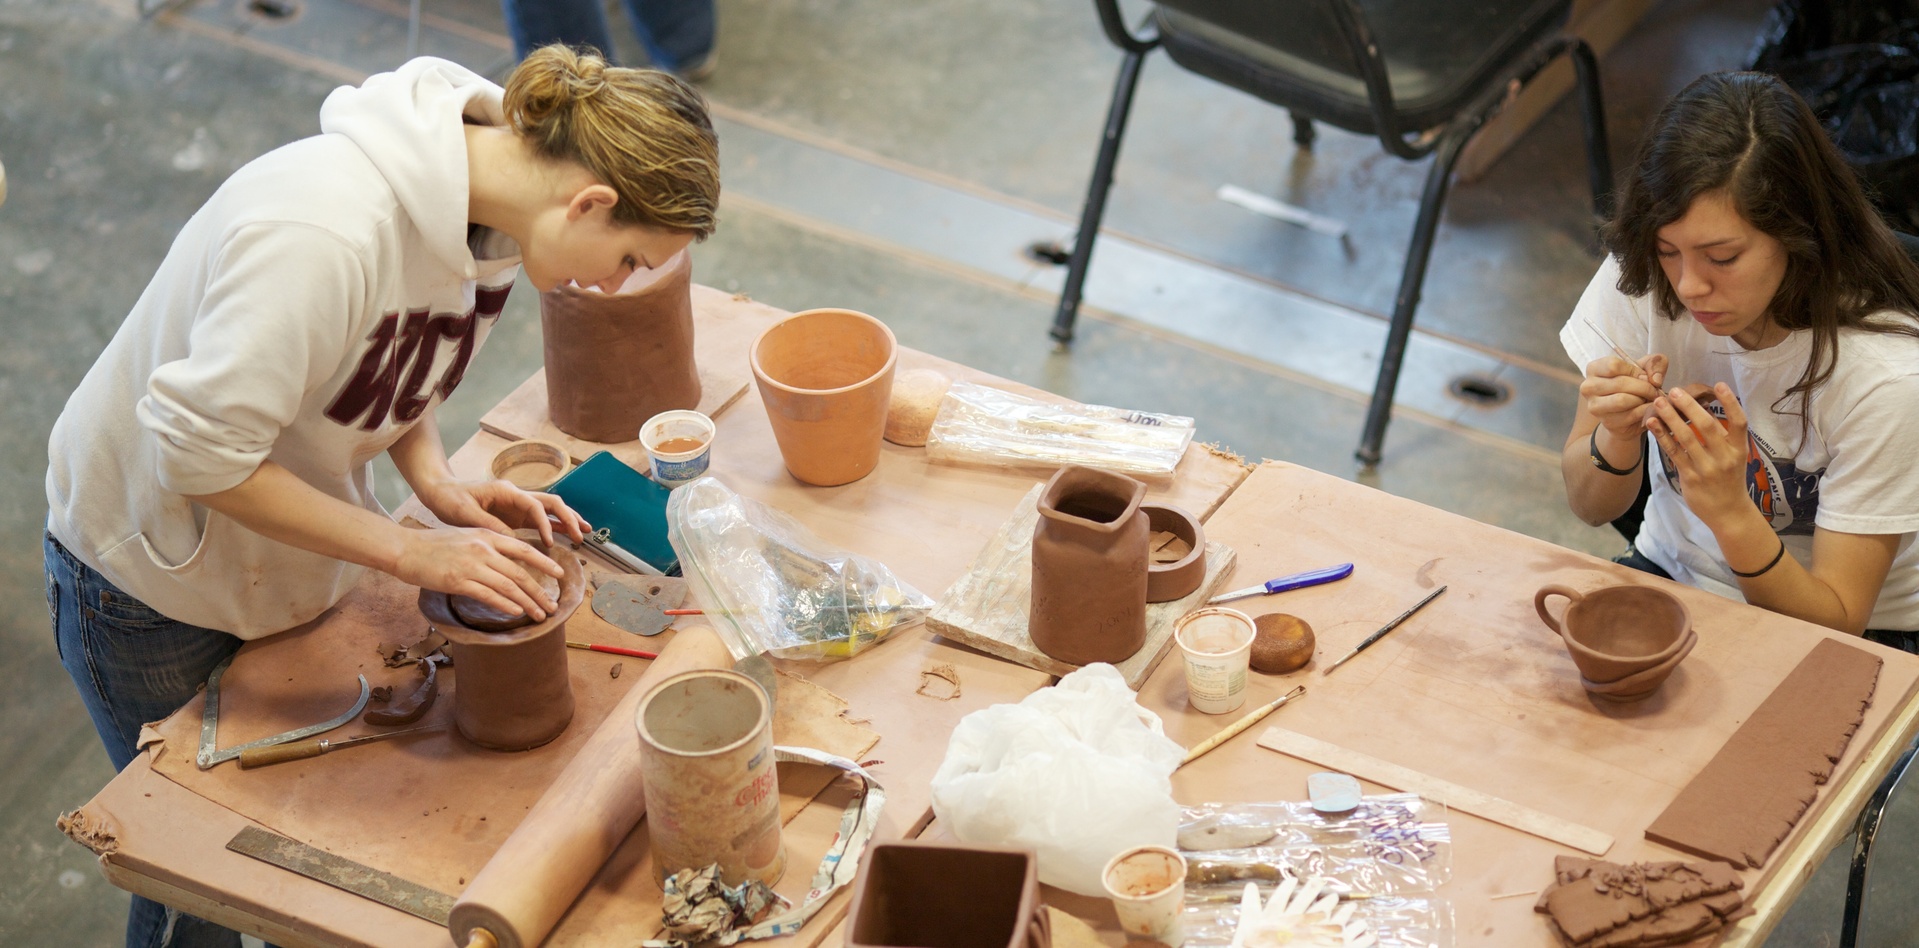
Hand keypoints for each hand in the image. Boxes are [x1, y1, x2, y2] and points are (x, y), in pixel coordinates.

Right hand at [390, 525, 563, 620]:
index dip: (544, 563)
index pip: (524, 549)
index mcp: (487, 535)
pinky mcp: (458, 581)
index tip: (559, 574)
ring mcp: (471, 565)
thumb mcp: (466, 536)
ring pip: (509, 586)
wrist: (405, 548)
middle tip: (552, 605)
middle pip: (520, 572)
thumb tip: (507, 560)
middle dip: (540, 591)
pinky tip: (516, 612)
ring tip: (539, 615)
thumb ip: (488, 545)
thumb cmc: (434, 544)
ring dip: (528, 603)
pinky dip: (506, 604)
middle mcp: (483, 548)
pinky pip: (488, 594)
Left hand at [416, 477, 590, 547]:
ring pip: (550, 510)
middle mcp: (517, 496)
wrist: (441, 493)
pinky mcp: (515, 516)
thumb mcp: (465, 512)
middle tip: (580, 535)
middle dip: (568, 518)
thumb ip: (489, 524)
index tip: (549, 542)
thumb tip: (512, 540)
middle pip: (551, 503)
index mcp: (506, 492)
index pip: (535, 505)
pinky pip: (541, 520)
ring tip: (584, 534)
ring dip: (568, 520)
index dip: (545, 524)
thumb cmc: (450, 499)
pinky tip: (568, 536)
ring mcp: (518, 506)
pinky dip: (555, 527)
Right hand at [1578, 353, 1667, 439]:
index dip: (1635, 371)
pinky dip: (1645, 411)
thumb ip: (1654, 363)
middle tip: (1655, 391)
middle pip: (1619, 383)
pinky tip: (1648, 408)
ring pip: (1623, 400)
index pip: (1614, 365)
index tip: (1644, 376)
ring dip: (1643, 399)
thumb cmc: (1634, 383)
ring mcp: (1595, 407)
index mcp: (1594, 369)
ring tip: (1649, 399)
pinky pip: (1631, 415)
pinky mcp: (1607, 422)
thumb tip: (1655, 380)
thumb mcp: (1646, 367)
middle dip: (1644, 387)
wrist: (1627, 411)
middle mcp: (1588, 387)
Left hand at [1647, 382, 1749, 524]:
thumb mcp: (1734, 457)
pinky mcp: (1690, 477)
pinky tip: (1652, 423)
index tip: (1720, 384)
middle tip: (1675, 390)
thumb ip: (1723, 437)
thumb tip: (1704, 408)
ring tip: (1660, 402)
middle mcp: (1725, 457)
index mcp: (1739, 449)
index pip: (1739, 422)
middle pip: (1707, 426)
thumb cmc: (1729, 479)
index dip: (1731, 402)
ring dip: (1671, 417)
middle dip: (1690, 406)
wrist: (1728, 512)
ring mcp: (1707, 468)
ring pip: (1686, 437)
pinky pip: (1674, 452)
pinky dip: (1662, 436)